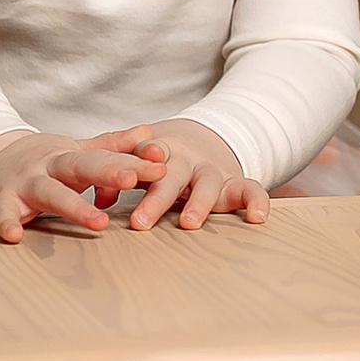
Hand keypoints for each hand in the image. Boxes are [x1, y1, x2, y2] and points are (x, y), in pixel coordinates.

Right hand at [0, 125, 163, 242]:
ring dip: (74, 206)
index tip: (162, 165)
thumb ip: (111, 146)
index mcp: (69, 156)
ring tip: (99, 223)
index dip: (133, 161)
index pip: (105, 157)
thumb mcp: (73, 151)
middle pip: (80, 168)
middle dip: (108, 172)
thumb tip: (149, 132)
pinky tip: (15, 235)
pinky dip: (7, 222)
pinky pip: (2, 214)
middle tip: (134, 179)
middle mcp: (47, 167)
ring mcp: (21, 184)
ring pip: (50, 193)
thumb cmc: (37, 163)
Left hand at [125, 118, 269, 233]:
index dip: (136, 163)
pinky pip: (250, 189)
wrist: (203, 137)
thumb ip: (119, 178)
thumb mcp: (140, 161)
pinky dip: (256, 201)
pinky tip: (257, 218)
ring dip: (198, 202)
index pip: (145, 152)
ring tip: (189, 223)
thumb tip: (101, 200)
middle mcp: (186, 159)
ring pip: (207, 183)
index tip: (123, 179)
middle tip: (140, 223)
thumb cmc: (163, 159)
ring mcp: (212, 170)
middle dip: (157, 198)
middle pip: (171, 175)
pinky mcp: (235, 183)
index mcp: (159, 149)